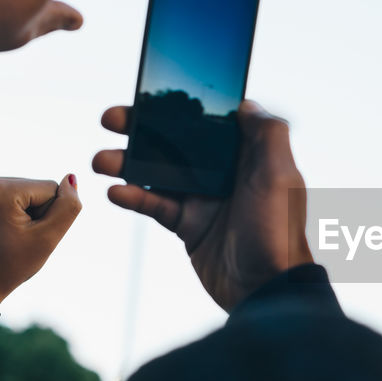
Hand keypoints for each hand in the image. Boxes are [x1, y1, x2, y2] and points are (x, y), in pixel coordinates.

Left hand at [0, 174, 81, 305]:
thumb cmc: (12, 266)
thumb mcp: (48, 239)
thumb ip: (68, 207)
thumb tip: (71, 178)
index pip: (50, 188)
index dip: (47, 216)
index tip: (26, 236)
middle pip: (33, 187)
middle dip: (33, 212)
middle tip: (16, 237)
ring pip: (21, 189)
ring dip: (21, 211)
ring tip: (6, 234)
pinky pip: (4, 191)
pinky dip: (7, 208)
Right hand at [92, 101, 312, 311]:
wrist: (267, 288)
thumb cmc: (279, 230)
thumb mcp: (281, 175)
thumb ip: (267, 134)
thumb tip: (244, 104)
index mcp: (248, 155)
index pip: (208, 120)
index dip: (179, 105)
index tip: (149, 92)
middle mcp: (225, 173)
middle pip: (177, 142)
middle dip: (142, 128)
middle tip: (110, 119)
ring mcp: (205, 199)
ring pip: (159, 172)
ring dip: (127, 163)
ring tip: (101, 161)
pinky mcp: (190, 225)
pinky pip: (156, 205)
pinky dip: (134, 197)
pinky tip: (115, 192)